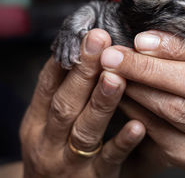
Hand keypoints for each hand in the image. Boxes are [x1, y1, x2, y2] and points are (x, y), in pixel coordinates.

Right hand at [19, 29, 144, 177]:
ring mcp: (69, 162)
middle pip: (65, 103)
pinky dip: (123, 141)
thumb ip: (64, 94)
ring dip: (101, 102)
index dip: (67, 59)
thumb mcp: (49, 124)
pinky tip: (138, 125)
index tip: (86, 33)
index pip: (48, 85)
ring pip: (85, 130)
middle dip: (84, 70)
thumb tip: (83, 52)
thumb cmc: (56, 151)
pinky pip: (110, 159)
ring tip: (117, 77)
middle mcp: (48, 141)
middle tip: (101, 40)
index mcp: (37, 121)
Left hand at [100, 31, 184, 171]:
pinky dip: (137, 113)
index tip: (142, 40)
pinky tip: (121, 99)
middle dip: (150, 68)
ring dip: (139, 89)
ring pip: (177, 109)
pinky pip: (163, 133)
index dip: (180, 45)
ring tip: (113, 75)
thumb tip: (177, 17)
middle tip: (114, 57)